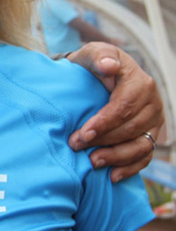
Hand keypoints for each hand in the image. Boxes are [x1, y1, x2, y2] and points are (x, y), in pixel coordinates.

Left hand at [65, 43, 162, 181]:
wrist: (98, 76)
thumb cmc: (93, 65)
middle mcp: (152, 104)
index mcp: (140, 83)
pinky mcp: (150, 136)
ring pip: (142, 145)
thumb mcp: (92, 54)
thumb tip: (109, 66)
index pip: (125, 106)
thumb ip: (99, 56)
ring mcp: (154, 122)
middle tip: (76, 146)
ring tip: (93, 162)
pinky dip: (130, 168)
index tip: (83, 133)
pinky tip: (112, 176)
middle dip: (104, 140)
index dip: (105, 122)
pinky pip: (145, 156)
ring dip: (117, 157)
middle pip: (132, 128)